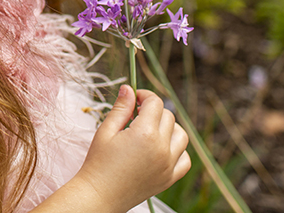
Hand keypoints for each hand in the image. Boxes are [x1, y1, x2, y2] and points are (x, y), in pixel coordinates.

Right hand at [71, 85, 190, 212]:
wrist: (99, 195)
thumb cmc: (98, 163)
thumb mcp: (106, 131)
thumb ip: (121, 108)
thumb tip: (129, 88)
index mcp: (144, 134)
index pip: (155, 103)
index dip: (144, 95)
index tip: (134, 98)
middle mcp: (161, 149)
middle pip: (168, 116)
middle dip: (153, 110)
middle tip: (136, 115)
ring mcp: (168, 165)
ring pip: (181, 135)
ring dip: (168, 128)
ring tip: (150, 130)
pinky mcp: (169, 179)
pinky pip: (185, 159)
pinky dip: (178, 150)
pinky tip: (162, 148)